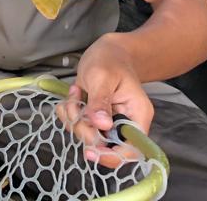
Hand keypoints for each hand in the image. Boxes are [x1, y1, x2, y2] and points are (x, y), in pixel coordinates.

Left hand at [58, 35, 153, 167]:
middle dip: (84, 129)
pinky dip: (69, 112)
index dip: (111, 156)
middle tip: (75, 107)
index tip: (89, 151)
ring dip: (74, 117)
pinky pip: (78, 124)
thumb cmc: (110, 59)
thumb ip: (101, 101)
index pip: (130, 150)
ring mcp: (109, 121)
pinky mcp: (95, 117)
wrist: (108, 49)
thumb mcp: (103, 77)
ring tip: (75, 93)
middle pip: (104, 144)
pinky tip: (74, 93)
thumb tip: (102, 125)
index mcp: (137, 116)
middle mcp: (124, 123)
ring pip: (87, 135)